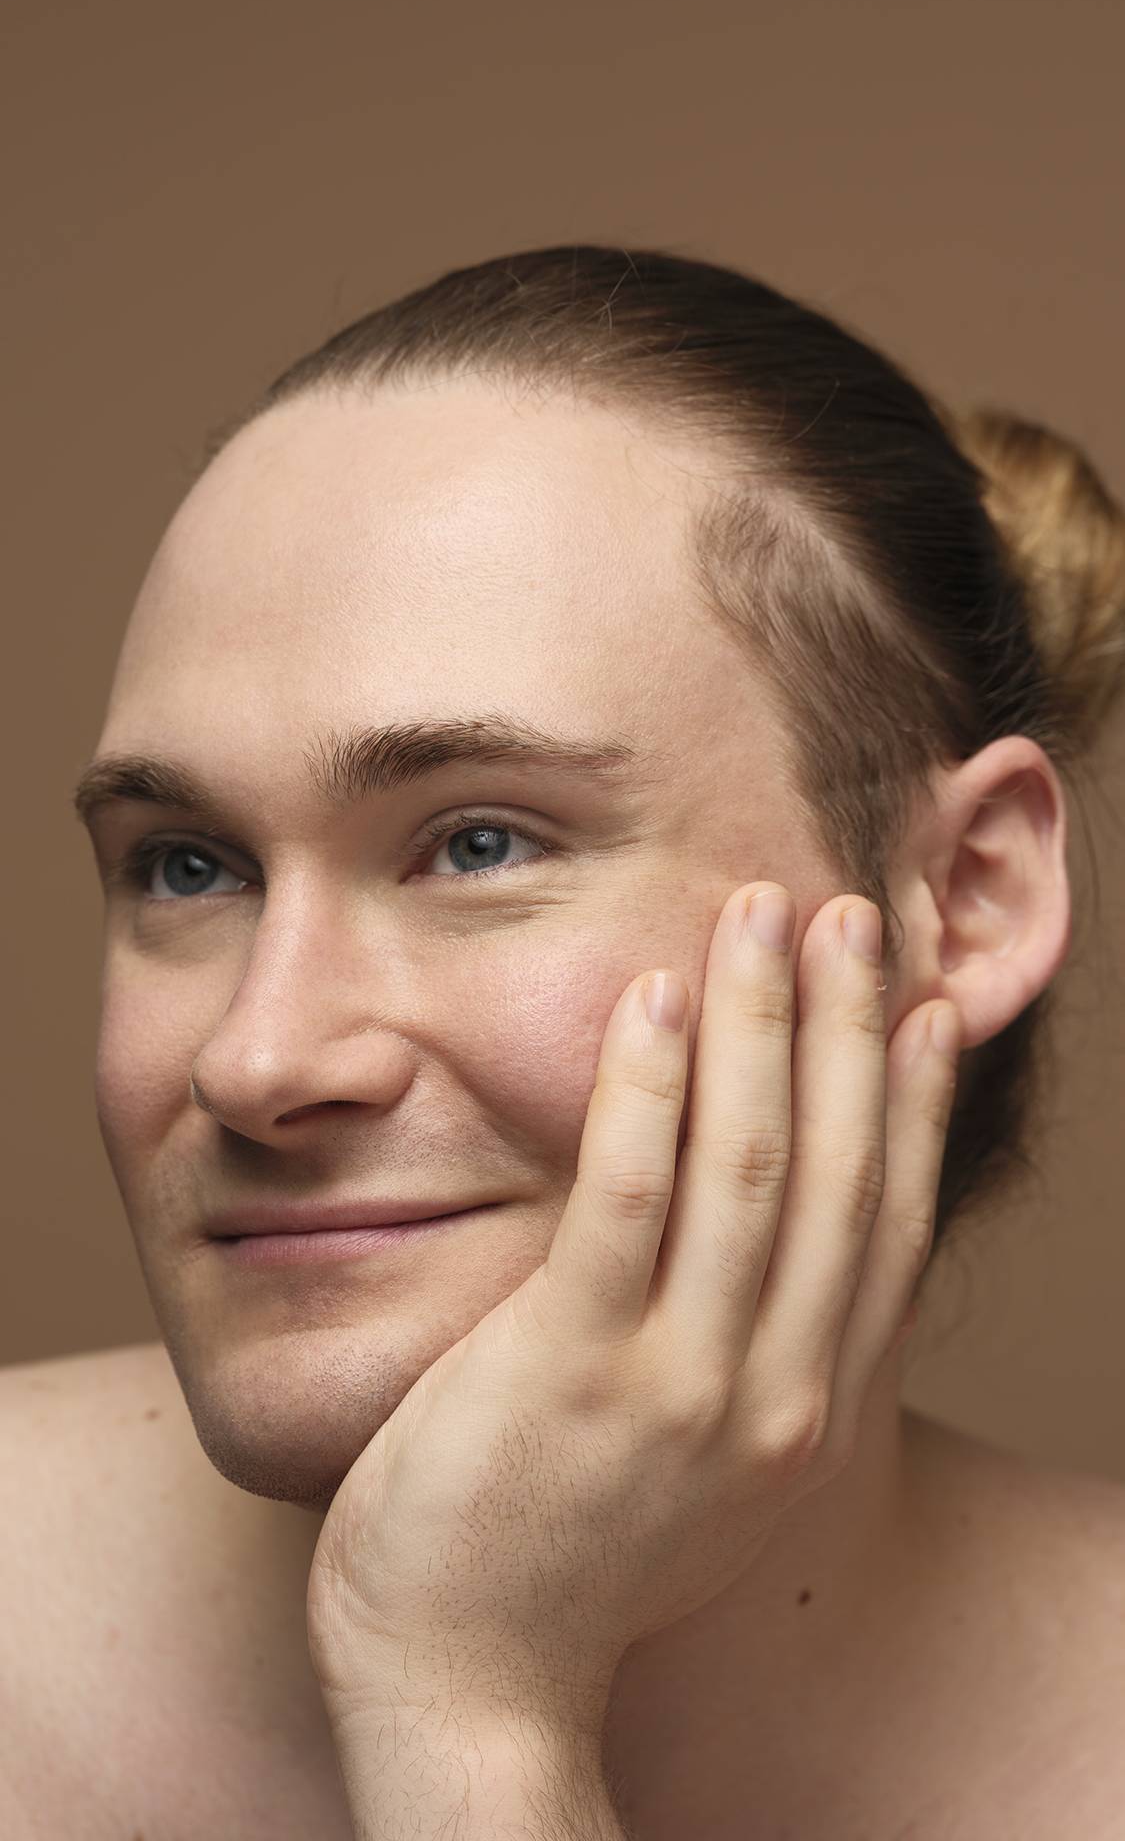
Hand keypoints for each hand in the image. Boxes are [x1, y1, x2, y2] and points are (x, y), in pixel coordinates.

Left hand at [306, 882, 959, 1741]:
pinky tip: (655, 997)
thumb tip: (778, 1259)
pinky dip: (652, 1090)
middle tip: (854, 911)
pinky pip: (629, 1201)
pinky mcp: (575, 1371)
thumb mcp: (704, 1470)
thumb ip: (754, 1364)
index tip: (921, 1004)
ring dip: (766, 1023)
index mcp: (809, 1414)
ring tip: (766, 911)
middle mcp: (773, 1396)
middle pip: (838, 1172)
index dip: (912, 1105)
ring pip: (751, 1167)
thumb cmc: (566, 1559)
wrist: (465, 1684)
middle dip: (852, 1027)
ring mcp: (680, 1386)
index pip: (886, 1227)